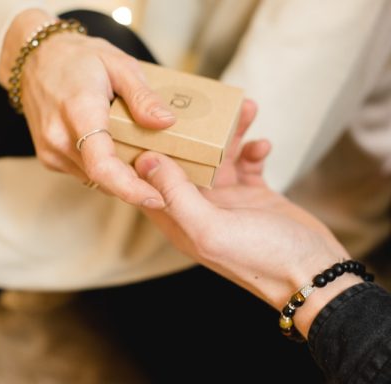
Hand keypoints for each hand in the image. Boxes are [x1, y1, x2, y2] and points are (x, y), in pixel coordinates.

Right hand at [0, 9, 174, 207]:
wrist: (35, 59)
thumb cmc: (78, 58)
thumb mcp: (118, 63)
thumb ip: (142, 96)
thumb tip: (166, 122)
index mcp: (79, 111)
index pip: (102, 164)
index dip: (130, 188)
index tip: (156, 198)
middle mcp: (59, 137)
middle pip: (103, 178)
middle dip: (135, 185)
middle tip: (162, 178)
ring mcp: (50, 150)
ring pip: (95, 180)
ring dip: (120, 178)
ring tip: (140, 159)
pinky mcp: (49, 157)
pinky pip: (84, 173)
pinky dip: (104, 171)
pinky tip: (116, 152)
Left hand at [134, 100, 360, 335]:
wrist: (313, 272)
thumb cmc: (260, 257)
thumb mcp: (210, 227)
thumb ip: (176, 195)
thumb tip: (146, 161)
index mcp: (180, 220)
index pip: (150, 182)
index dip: (146, 152)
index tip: (148, 119)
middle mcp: (200, 209)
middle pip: (186, 162)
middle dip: (194, 132)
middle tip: (204, 102)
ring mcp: (227, 201)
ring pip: (219, 157)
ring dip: (230, 134)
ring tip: (245, 109)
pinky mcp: (253, 195)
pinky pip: (247, 163)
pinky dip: (253, 151)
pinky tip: (263, 146)